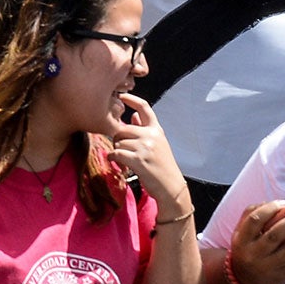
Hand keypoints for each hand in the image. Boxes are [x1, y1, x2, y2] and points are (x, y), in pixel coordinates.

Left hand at [109, 94, 188, 211]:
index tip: (121, 96)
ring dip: (117, 150)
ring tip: (125, 159)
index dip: (131, 99)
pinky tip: (117, 161)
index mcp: (157, 130)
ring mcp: (145, 147)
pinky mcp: (139, 160)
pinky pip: (116, 153)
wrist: (171, 187)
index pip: (145, 107)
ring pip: (118, 142)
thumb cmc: (162, 166)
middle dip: (118, 139)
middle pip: (122, 128)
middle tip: (122, 150)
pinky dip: (113, 157)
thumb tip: (133, 116)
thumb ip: (145, 129)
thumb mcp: (157, 144)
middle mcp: (152, 135)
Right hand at [227, 198, 284, 283]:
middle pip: (274, 236)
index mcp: (242, 239)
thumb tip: (272, 203)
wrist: (245, 280)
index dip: (268, 210)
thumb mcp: (241, 233)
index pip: (254, 221)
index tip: (282, 203)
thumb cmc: (246, 249)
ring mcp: (269, 265)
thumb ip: (251, 215)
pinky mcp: (283, 273)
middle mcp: (255, 253)